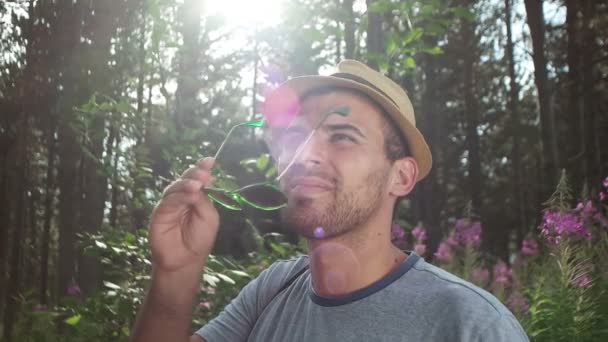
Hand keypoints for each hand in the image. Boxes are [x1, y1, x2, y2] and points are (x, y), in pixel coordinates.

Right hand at [148, 157, 218, 272]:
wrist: (185, 260)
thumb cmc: (199, 239)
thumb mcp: (209, 217)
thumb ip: (205, 200)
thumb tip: (202, 181)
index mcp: (197, 196)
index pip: (198, 178)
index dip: (202, 168)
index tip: (210, 160)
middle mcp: (183, 197)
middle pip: (186, 179)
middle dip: (195, 173)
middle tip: (204, 172)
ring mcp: (170, 203)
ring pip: (176, 187)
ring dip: (187, 184)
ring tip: (197, 185)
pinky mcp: (160, 212)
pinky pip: (168, 201)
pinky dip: (179, 197)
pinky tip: (190, 196)